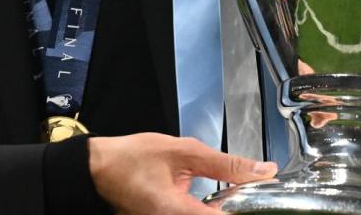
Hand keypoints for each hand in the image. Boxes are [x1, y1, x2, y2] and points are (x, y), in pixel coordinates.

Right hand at [88, 133, 277, 213]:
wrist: (97, 169)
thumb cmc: (131, 158)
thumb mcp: (182, 151)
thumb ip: (225, 164)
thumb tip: (262, 170)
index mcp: (175, 212)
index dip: (246, 208)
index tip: (263, 197)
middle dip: (232, 205)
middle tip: (247, 191)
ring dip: (219, 206)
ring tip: (231, 194)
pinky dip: (205, 209)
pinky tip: (213, 201)